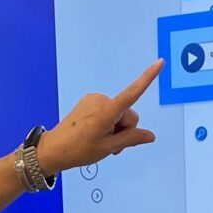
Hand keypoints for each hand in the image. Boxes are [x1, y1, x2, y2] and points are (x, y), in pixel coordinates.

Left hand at [35, 59, 162, 175]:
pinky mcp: (88, 102)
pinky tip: (96, 133)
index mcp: (106, 111)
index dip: (148, 77)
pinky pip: (108, 111)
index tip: (159, 62)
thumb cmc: (78, 150)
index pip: (133, 93)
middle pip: (128, 114)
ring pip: (118, 114)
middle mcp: (100, 100)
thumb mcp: (108, 147)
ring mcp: (93, 100)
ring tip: (100, 140)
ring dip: (115, 128)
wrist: (53, 149)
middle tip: (110, 145)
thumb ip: (131, 139)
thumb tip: (150, 135)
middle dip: (124, 129)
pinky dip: (107, 122)